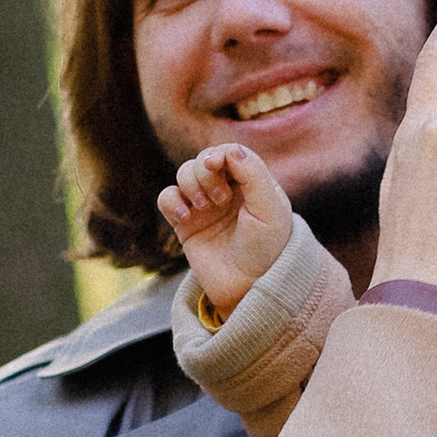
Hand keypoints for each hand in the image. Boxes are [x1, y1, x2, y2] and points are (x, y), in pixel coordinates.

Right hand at [159, 141, 295, 323]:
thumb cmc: (266, 249)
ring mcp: (204, 206)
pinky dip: (171, 202)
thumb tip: (231, 149)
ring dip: (190, 185)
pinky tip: (184, 217)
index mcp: (251, 183)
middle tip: (220, 199)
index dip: (219, 153)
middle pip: (203, 160)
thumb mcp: (269, 209)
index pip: (230, 152)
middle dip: (205, 173)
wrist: (247, 287)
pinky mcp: (185, 223)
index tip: (216, 164)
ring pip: (183, 174)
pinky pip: (167, 198)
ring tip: (204, 208)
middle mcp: (227, 190)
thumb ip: (253, 174)